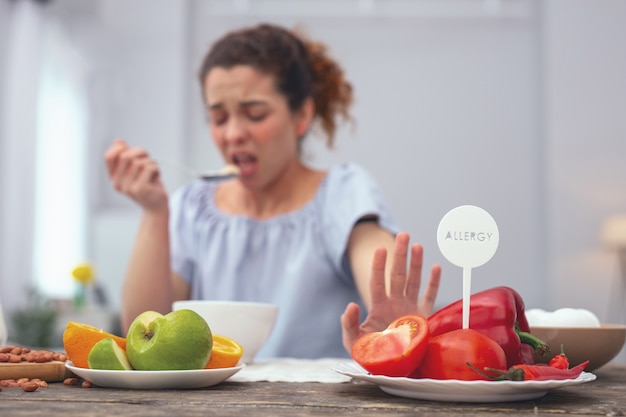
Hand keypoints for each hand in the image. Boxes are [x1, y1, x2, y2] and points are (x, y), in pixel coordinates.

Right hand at [104, 139, 167, 211]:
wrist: (156, 207)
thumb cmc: (147, 185)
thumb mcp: (135, 170)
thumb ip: (126, 156)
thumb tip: (118, 141)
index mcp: (114, 177)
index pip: (108, 156)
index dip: (119, 148)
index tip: (130, 149)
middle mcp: (118, 183)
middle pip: (126, 156)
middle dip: (140, 152)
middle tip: (148, 157)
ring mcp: (129, 187)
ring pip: (140, 162)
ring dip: (151, 162)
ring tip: (153, 171)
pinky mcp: (141, 189)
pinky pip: (149, 168)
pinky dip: (156, 169)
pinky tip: (156, 176)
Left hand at [341, 232, 440, 352]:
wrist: (392, 370)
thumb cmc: (371, 355)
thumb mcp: (354, 341)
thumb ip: (348, 324)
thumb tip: (350, 305)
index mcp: (379, 306)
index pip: (378, 280)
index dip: (379, 265)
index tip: (380, 249)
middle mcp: (395, 303)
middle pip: (397, 274)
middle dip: (400, 255)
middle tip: (403, 235)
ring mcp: (410, 308)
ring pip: (413, 281)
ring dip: (416, 263)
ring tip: (417, 245)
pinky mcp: (424, 318)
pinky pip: (430, 297)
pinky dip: (434, 283)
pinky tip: (436, 267)